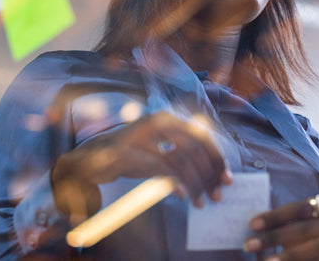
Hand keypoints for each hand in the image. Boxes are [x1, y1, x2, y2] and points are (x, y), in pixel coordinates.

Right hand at [51, 111, 231, 214]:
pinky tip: (183, 194)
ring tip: (200, 201)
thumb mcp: (159, 152)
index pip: (202, 135)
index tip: (227, 178)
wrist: (90, 158)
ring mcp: (142, 135)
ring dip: (195, 183)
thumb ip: (181, 156)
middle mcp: (157, 121)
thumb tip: (212, 172)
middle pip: (196, 146)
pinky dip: (176, 182)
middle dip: (210, 172)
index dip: (218, 158)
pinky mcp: (128, 151)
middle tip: (217, 194)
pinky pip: (160, 167)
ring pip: (181, 158)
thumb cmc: (129, 155)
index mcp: (168, 118)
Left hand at [243, 197, 318, 260]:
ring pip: (316, 248)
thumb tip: (250, 228)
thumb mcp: (293, 233)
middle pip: (305, 228)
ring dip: (288, 256)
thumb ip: (280, 227)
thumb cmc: (305, 243)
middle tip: (249, 245)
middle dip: (275, 237)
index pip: (300, 207)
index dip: (276, 216)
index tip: (252, 225)